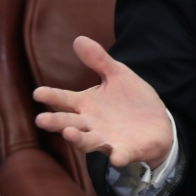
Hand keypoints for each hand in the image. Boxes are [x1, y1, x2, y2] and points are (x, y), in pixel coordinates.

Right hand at [33, 36, 172, 168]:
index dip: (52, 96)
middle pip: (70, 123)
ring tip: (69, 133)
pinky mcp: (126, 151)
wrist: (158, 123)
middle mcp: (91, 124)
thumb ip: (99, 60)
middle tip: (41, 120)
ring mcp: (107, 139)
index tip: (37, 92)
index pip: (65, 100)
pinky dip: (118, 156)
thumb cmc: (131, 100)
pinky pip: (120, 155)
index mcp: (87, 104)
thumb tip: (78, 39)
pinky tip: (117, 157)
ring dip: (78, 139)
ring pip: (88, 142)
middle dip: (56, 122)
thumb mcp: (118, 75)